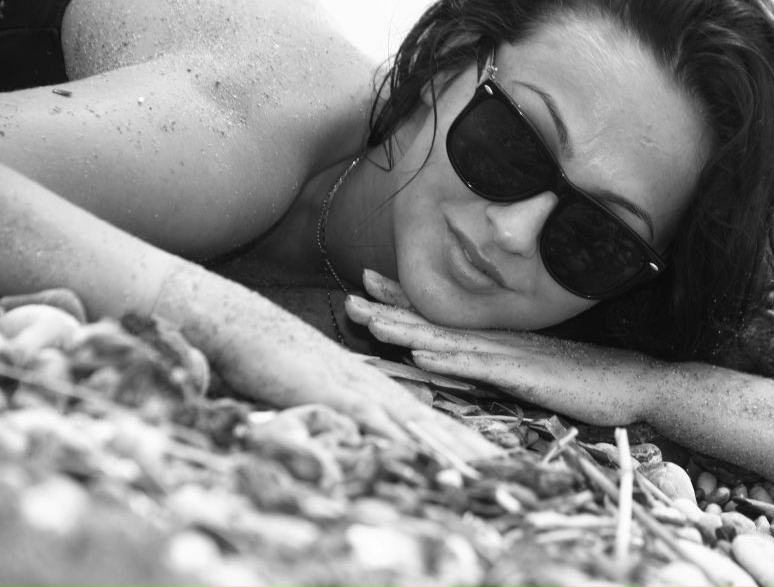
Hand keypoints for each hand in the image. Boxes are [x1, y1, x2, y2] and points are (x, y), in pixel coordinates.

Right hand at [154, 264, 501, 461]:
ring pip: (418, 424)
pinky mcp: (338, 394)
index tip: (486, 456)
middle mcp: (376, 387)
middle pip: (434, 421)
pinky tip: (428, 459)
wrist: (246, 325)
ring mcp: (360, 390)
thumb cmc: (275, 357)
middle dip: (470, 447)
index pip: (426, 415)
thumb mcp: (315, 387)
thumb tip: (357, 429)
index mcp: (373, 386)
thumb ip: (339, 405)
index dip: (458, 436)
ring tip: (486, 469)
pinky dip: (406, 442)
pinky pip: (378, 422)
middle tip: (506, 468)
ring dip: (451, 449)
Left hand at [347, 271, 654, 426]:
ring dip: (408, 327)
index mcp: (502, 338)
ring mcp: (514, 355)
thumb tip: (478, 360)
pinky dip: (449, 358)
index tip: (371, 285)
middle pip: (439, 322)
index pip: (446, 315)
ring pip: (450, 339)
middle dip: (392, 308)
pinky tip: (421, 351)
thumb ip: (510, 362)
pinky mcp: (528, 376)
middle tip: (350, 297)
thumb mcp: (541, 369)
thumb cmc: (592, 379)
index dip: (407, 300)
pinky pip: (481, 366)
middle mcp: (502, 340)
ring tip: (368, 319)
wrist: (639, 384)